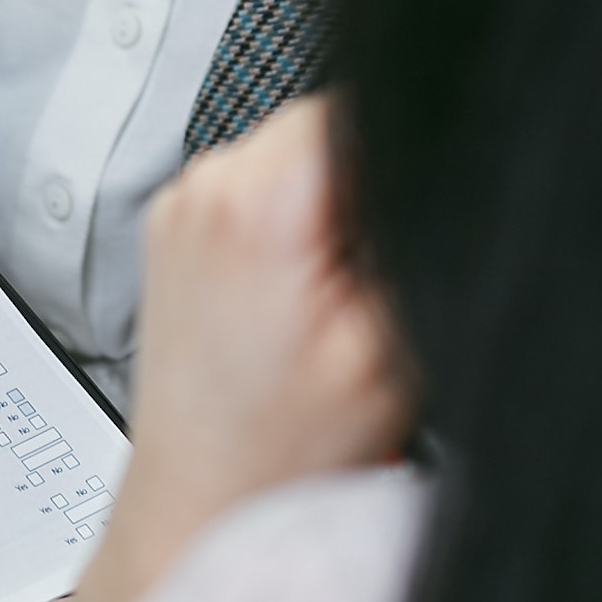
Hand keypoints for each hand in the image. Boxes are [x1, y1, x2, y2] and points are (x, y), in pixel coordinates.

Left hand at [118, 95, 412, 580]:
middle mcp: (201, 187)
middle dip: (367, 186)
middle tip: (365, 277)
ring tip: (322, 300)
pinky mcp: (176, 231)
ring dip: (328, 210)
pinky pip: (259, 193)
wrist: (203, 499)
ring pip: (295, 157)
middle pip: (326, 124)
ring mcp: (179, 206)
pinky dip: (292, 231)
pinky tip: (293, 301)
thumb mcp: (392, 337)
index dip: (407, 153)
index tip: (402, 223)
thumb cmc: (282, 448)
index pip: (362, 102)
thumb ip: (416, 230)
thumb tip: (425, 164)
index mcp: (256, 199)